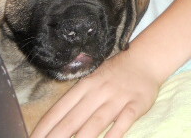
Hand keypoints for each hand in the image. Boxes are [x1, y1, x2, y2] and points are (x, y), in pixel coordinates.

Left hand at [30, 49, 160, 137]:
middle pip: (74, 119)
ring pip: (96, 122)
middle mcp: (99, 90)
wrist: (145, 60)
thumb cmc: (114, 74)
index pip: (60, 109)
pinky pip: (123, 122)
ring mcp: (118, 98)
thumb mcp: (92, 80)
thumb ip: (77, 100)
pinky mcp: (136, 104)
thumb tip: (54, 125)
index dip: (45, 127)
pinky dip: (113, 136)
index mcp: (85, 85)